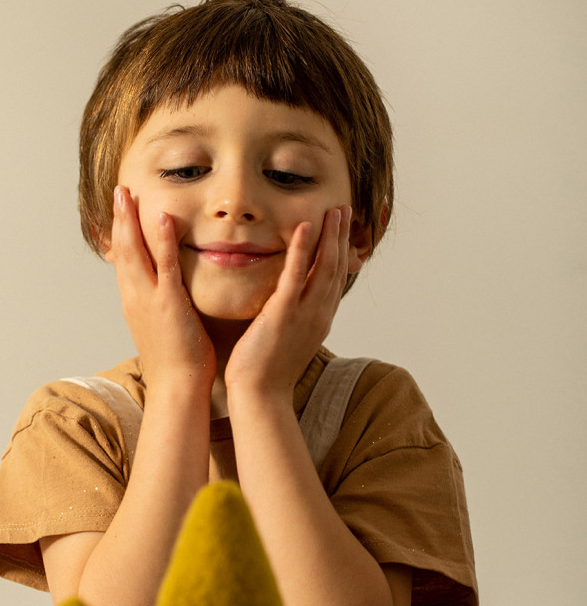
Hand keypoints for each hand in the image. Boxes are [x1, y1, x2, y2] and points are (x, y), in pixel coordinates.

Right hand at [105, 187, 215, 388]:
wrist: (177, 388)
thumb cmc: (176, 363)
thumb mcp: (162, 328)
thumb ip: (161, 307)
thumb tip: (166, 296)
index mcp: (134, 303)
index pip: (124, 261)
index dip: (120, 234)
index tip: (120, 210)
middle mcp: (135, 298)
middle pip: (122, 250)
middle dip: (119, 219)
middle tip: (119, 191)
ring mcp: (149, 300)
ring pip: (135, 253)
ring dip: (131, 220)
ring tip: (128, 193)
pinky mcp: (168, 304)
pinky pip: (164, 266)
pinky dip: (161, 240)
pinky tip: (161, 218)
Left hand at [225, 205, 352, 397]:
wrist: (260, 395)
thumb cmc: (266, 372)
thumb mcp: (287, 341)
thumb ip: (292, 319)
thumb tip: (288, 307)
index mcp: (319, 320)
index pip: (334, 280)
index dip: (341, 252)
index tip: (342, 230)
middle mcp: (319, 315)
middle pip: (336, 268)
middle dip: (341, 237)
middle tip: (344, 209)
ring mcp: (304, 314)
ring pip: (323, 267)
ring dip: (330, 236)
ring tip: (333, 211)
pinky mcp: (283, 314)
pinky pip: (296, 276)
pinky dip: (302, 250)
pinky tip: (305, 227)